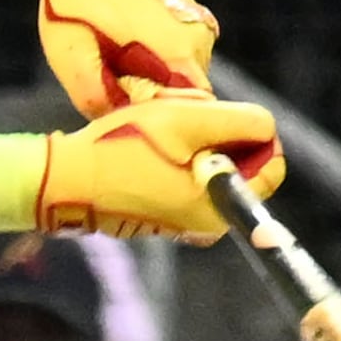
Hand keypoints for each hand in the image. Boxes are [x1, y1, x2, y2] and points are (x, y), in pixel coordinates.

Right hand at [30, 93, 280, 238]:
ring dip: (197, 143)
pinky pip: (187, 180)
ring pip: (212, 169)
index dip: (259, 135)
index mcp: (222, 205)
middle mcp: (209, 224)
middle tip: (186, 118)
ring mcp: (184, 223)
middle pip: (242, 168)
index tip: (227, 116)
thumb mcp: (187, 121)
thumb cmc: (125, 148)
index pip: (273, 169)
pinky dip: (177, 158)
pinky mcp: (162, 218)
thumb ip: (239, 120)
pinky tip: (149, 145)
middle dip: (221, 136)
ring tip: (163, 129)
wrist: (67, 179)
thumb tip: (267, 127)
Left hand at [32, 0, 218, 117]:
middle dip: (155, 99)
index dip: (161, 120)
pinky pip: (182, 55)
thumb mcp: (70, 56)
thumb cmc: (71, 4)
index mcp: (176, 51)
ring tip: (118, 59)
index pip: (193, 112)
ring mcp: (198, 24)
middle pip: (188, 96)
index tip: (129, 112)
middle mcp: (198, 38)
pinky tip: (129, 45)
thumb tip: (117, 122)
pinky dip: (159, 59)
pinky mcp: (192, 15)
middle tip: (116, 83)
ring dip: (155, 78)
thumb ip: (95, 96)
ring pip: (184, 76)